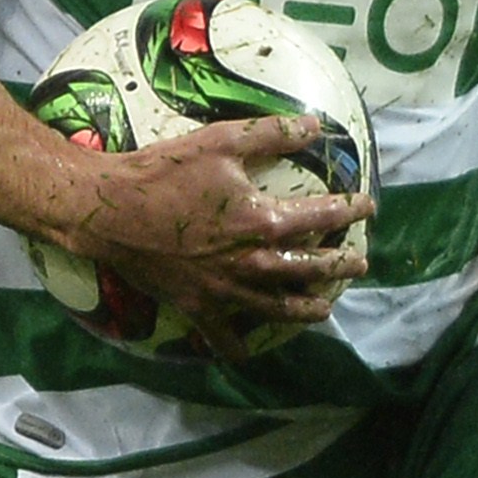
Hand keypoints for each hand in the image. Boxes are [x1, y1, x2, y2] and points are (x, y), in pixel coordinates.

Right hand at [51, 113, 373, 357]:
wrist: (110, 210)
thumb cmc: (165, 171)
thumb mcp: (221, 142)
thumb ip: (272, 134)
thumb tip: (315, 125)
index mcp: (263, 220)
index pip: (322, 216)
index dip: (349, 210)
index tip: (368, 207)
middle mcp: (252, 261)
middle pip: (309, 268)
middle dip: (339, 265)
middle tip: (359, 264)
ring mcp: (226, 289)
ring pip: (277, 307)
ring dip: (306, 308)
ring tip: (324, 308)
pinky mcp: (197, 306)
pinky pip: (222, 335)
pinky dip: (236, 346)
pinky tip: (246, 352)